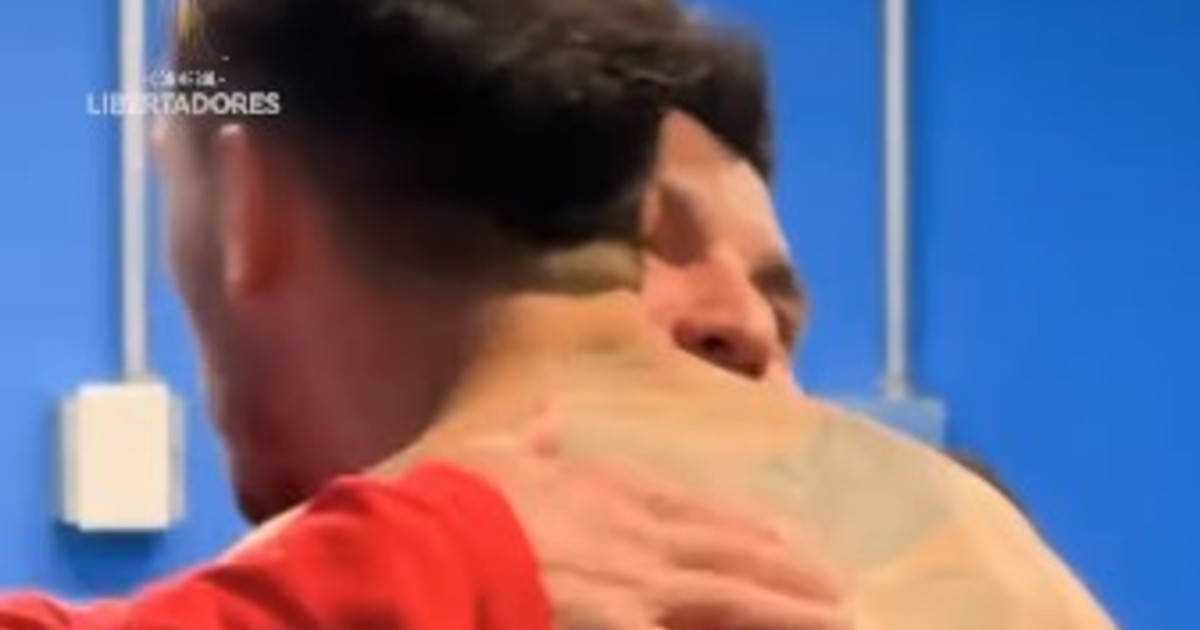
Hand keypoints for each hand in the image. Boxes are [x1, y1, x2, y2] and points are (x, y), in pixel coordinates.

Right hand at [443, 412, 853, 629]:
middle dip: (791, 569)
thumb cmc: (460, 502)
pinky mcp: (633, 628)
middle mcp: (643, 534)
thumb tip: (548, 408)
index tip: (782, 536)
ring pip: (739, 596)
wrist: (438, 549)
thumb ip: (532, 439)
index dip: (745, 525)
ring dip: (794, 606)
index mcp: (611, 489)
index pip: (697, 507)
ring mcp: (646, 586)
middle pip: (734, 551)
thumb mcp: (494, 456)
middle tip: (840, 585)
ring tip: (843, 614)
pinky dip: (750, 628)